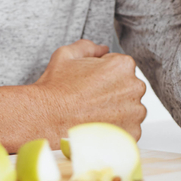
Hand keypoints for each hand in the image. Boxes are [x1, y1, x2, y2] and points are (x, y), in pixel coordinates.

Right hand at [32, 39, 147, 139]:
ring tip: (92, 113)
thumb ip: (89, 46)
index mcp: (123, 65)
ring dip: (116, 111)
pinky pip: (128, 128)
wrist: (46, 119)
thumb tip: (102, 48)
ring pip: (130, 109)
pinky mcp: (132, 134)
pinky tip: (97, 125)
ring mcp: (135, 113)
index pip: (120, 66)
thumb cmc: (55, 89)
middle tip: (90, 98)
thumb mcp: (66, 55)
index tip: (91, 83)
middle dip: (113, 91)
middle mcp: (134, 88)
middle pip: (128, 87)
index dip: (103, 74)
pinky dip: (115, 128)